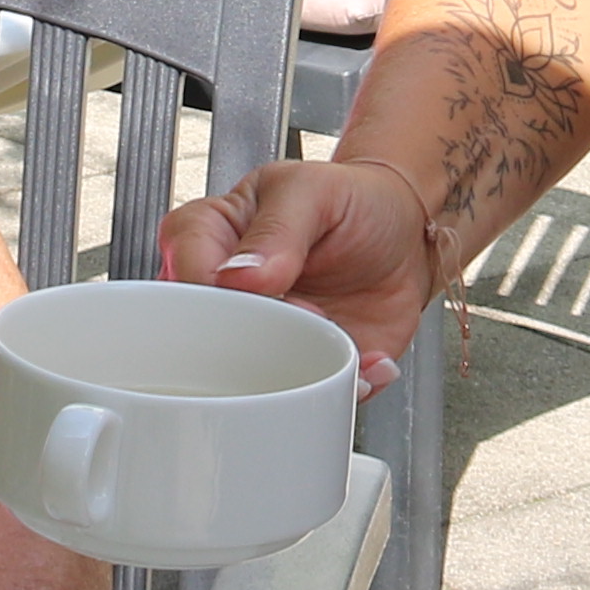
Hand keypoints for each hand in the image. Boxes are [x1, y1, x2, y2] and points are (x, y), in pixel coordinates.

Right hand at [153, 155, 433, 387]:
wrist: (407, 234)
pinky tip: (368, 361)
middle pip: (205, 344)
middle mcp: (226, 296)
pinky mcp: (305, 368)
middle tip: (311, 318)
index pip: (182, 279)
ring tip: (346, 342)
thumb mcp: (314, 192)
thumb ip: (275, 229)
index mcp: (208, 238)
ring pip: (254, 386)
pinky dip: (347, 387)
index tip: (268, 292)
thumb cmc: (350, 200)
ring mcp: (263, 338)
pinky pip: (312, 397)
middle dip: (264, 346)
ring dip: (306, 375)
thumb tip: (236, 277)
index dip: (220, 298)